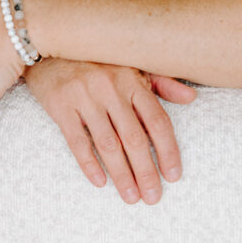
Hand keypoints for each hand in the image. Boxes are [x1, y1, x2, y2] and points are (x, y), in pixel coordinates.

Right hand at [23, 59, 195, 204]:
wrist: (51, 45)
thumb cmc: (95, 59)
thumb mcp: (130, 65)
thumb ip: (161, 82)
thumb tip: (190, 98)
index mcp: (132, 78)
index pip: (157, 120)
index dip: (168, 151)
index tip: (173, 176)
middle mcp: (110, 87)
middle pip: (134, 138)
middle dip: (146, 171)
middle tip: (152, 197)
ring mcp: (85, 96)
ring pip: (108, 144)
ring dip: (122, 175)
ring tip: (131, 197)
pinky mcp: (61, 106)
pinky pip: (77, 142)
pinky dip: (89, 165)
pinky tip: (100, 182)